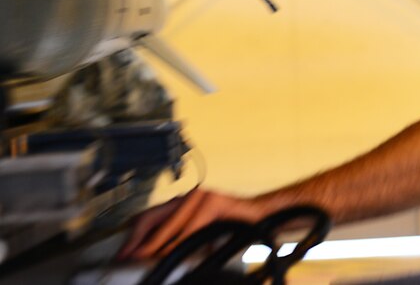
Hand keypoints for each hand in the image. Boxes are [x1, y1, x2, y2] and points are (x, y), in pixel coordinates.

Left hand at [117, 188, 262, 260]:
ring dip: (154, 245)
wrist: (262, 216)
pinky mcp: (214, 203)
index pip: (151, 216)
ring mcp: (202, 197)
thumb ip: (181, 239)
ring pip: (170, 225)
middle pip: (153, 216)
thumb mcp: (200, 234)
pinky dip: (177, 243)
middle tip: (125, 257)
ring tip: (142, 257)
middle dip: (137, 239)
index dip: (134, 235)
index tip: (124, 253)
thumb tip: (153, 255)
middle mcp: (190, 195)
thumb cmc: (233, 226)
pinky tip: (167, 252)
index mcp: (184, 201)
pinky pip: (190, 229)